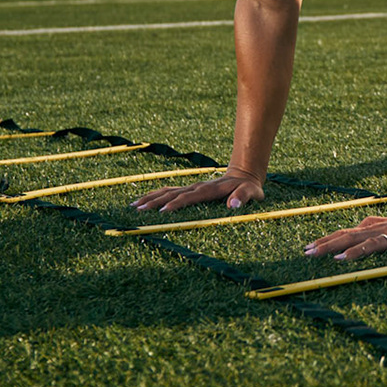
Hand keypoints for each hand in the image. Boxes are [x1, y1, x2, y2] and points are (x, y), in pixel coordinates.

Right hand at [132, 167, 264, 211]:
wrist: (244, 174)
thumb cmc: (249, 187)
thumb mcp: (252, 192)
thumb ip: (244, 197)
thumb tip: (233, 205)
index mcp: (209, 189)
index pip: (189, 197)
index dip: (176, 204)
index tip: (162, 212)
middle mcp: (197, 187)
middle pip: (172, 193)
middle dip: (155, 201)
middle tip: (138, 210)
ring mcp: (192, 187)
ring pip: (167, 191)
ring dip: (151, 197)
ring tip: (134, 205)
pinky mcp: (190, 189)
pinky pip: (170, 191)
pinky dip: (156, 195)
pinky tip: (145, 200)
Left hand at [302, 209, 386, 263]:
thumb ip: (372, 227)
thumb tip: (351, 230)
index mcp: (378, 227)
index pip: (347, 233)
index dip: (327, 240)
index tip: (306, 249)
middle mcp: (385, 228)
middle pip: (353, 236)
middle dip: (330, 245)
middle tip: (310, 253)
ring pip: (377, 241)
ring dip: (359, 250)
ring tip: (342, 259)